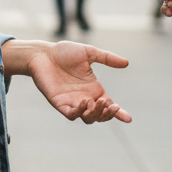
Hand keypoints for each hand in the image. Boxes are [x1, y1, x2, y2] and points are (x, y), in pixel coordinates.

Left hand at [2, 39, 130, 123]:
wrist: (42, 54)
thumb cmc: (64, 52)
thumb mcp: (89, 53)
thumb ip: (107, 58)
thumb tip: (126, 63)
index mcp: (93, 89)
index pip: (109, 105)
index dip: (119, 113)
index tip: (128, 118)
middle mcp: (84, 98)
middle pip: (100, 116)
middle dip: (108, 114)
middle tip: (109, 104)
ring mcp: (72, 102)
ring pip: (88, 118)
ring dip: (96, 114)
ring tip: (99, 102)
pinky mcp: (59, 103)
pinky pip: (71, 114)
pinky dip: (79, 112)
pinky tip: (84, 102)